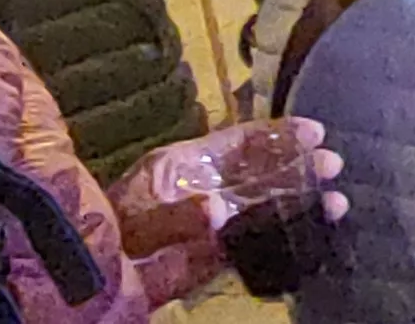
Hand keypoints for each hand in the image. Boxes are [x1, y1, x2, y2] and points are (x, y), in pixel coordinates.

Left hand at [116, 116, 346, 294]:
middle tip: (333, 167)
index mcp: (183, 166)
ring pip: (263, 209)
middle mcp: (202, 191)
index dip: (277, 134)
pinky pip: (251, 247)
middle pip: (259, 173)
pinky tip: (310, 237)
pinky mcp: (210, 262)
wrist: (78, 283)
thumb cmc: (101, 233)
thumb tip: (220, 209)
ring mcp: (209, 228)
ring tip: (336, 206)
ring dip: (300, 204)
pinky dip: (282, 240)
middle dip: (299, 168)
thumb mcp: (134, 216)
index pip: (238, 141)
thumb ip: (175, 213)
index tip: (315, 132)